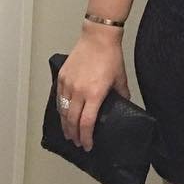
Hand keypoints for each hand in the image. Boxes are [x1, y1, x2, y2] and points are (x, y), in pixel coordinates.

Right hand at [56, 34, 130, 151]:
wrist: (98, 38)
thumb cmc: (111, 56)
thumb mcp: (120, 78)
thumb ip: (122, 94)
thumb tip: (124, 104)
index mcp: (95, 94)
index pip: (86, 123)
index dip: (86, 137)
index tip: (87, 145)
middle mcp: (79, 92)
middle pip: (72, 121)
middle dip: (74, 135)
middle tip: (78, 143)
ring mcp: (68, 84)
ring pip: (63, 111)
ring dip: (65, 125)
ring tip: (69, 133)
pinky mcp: (62, 77)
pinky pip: (59, 98)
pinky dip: (60, 110)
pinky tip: (63, 115)